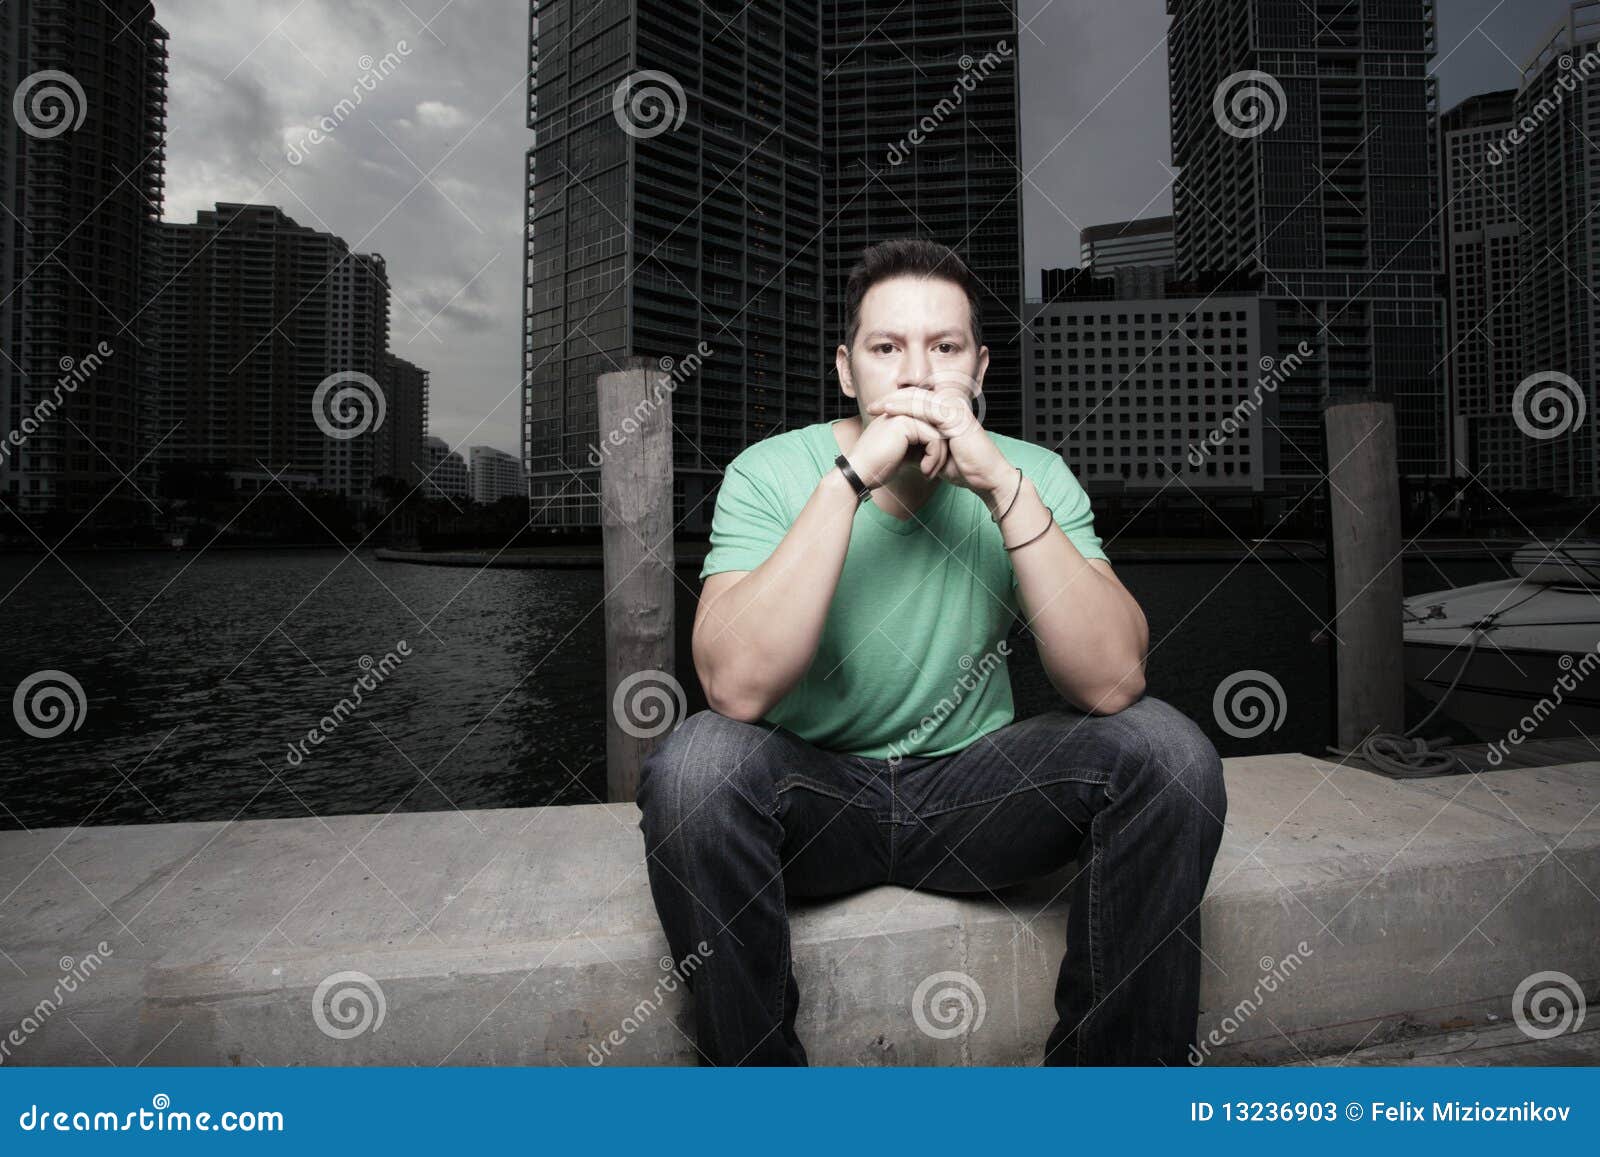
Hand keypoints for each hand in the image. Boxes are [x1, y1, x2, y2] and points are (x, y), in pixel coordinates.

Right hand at [845, 412, 947, 489]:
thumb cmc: (878, 467)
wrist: (859, 473)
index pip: (933, 425)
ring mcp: (903, 413)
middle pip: (938, 428)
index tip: (930, 469)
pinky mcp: (905, 422)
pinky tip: (925, 470)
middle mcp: (903, 409)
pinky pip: (933, 438)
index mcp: (902, 414)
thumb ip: (921, 444)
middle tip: (932, 472)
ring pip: (939, 433)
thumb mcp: (905, 452)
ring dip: (938, 458)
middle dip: (940, 452)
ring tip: (929, 473)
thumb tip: (946, 446)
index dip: (937, 448)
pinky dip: (934, 457)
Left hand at [865, 385, 1009, 495]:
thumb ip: (918, 445)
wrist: (985, 477)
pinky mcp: (955, 417)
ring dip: (895, 401)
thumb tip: (898, 447)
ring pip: (918, 398)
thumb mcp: (934, 454)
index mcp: (947, 411)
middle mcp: (951, 405)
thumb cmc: (964, 467)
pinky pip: (925, 408)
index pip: (917, 399)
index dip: (896, 403)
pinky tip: (890, 410)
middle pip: (915, 394)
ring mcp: (953, 409)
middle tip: (871, 406)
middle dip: (891, 399)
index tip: (876, 411)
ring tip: (876, 407)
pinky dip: (906, 408)